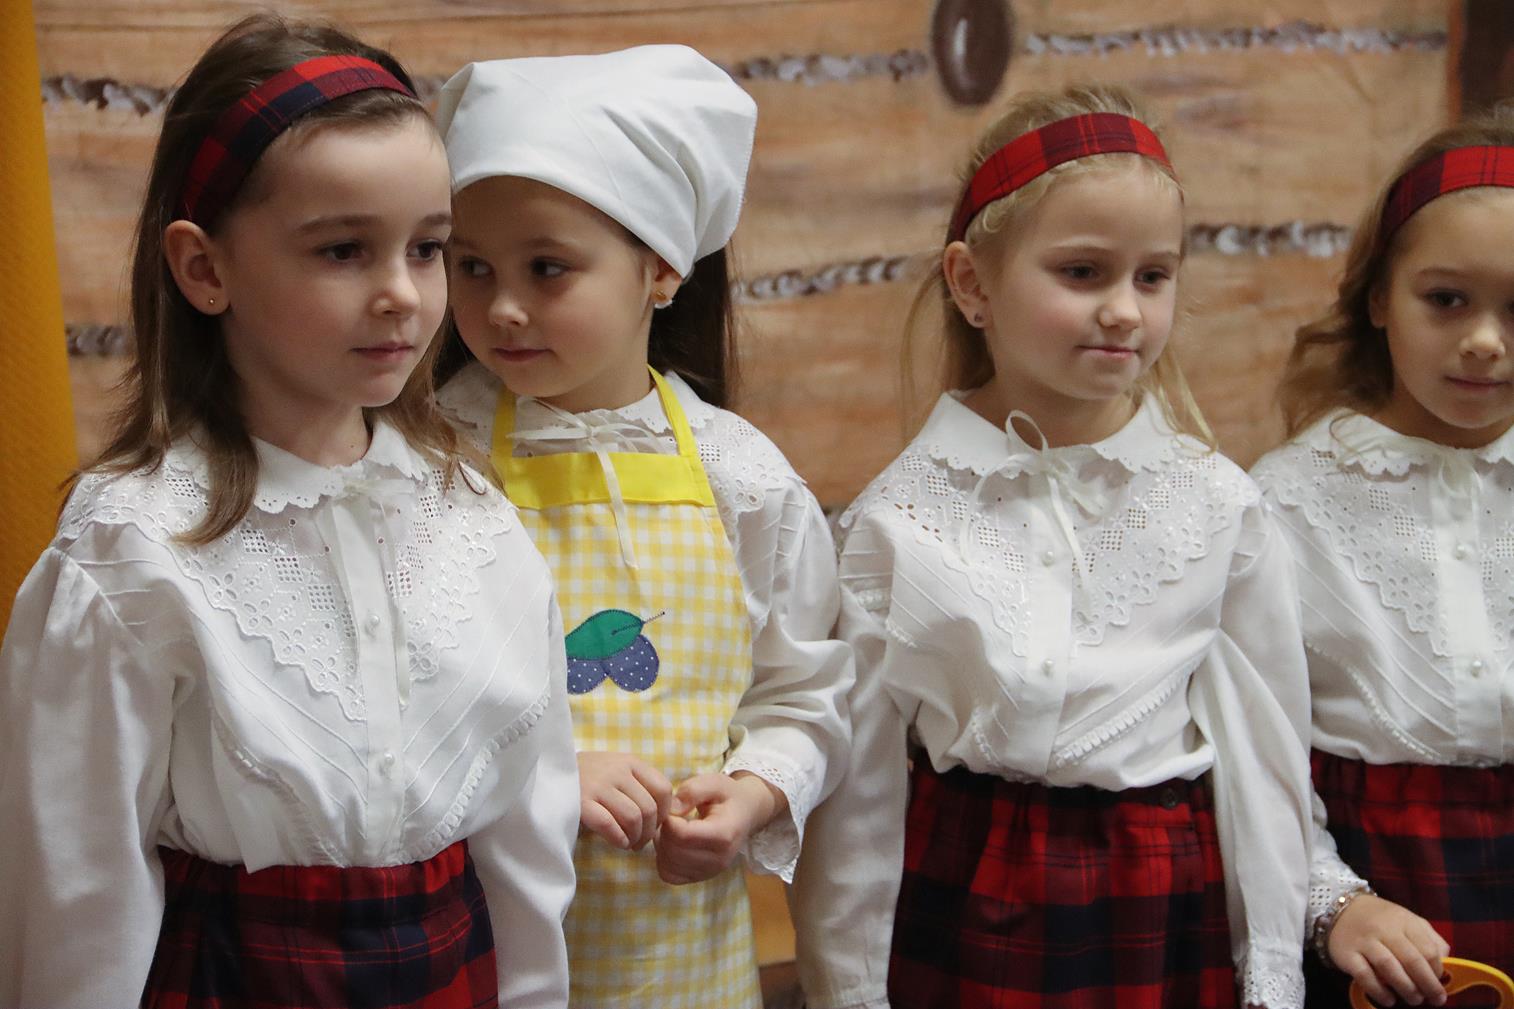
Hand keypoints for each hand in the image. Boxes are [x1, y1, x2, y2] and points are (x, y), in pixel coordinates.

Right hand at [576, 751, 671, 850]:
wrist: (549, 772)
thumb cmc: (589, 777)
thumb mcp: (617, 770)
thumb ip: (639, 785)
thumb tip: (667, 815)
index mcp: (631, 762)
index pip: (664, 789)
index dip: (665, 813)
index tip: (656, 825)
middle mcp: (617, 770)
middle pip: (650, 808)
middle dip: (650, 832)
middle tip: (640, 842)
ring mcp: (598, 785)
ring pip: (633, 818)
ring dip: (635, 838)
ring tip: (629, 843)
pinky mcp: (581, 802)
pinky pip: (610, 825)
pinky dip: (619, 839)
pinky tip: (618, 843)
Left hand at [654, 771, 787, 884]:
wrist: (746, 813)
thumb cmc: (728, 796)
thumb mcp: (714, 782)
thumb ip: (692, 790)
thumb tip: (671, 809)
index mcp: (724, 834)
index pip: (682, 835)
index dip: (668, 820)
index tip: (671, 808)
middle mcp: (719, 859)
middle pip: (673, 852)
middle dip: (663, 832)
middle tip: (669, 817)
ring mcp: (710, 872)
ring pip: (668, 866)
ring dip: (662, 846)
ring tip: (672, 829)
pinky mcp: (700, 878)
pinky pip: (669, 875)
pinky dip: (663, 860)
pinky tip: (673, 843)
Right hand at [1328, 893, 1449, 1006]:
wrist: (1340, 908)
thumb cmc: (1382, 920)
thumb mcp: (1408, 921)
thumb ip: (1429, 939)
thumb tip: (1445, 964)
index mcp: (1404, 921)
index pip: (1428, 949)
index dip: (1438, 970)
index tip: (1440, 982)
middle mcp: (1383, 929)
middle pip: (1411, 960)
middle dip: (1427, 984)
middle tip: (1435, 999)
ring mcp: (1364, 941)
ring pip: (1389, 967)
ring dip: (1406, 988)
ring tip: (1414, 1000)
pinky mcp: (1346, 954)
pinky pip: (1364, 975)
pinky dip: (1378, 990)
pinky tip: (1388, 999)